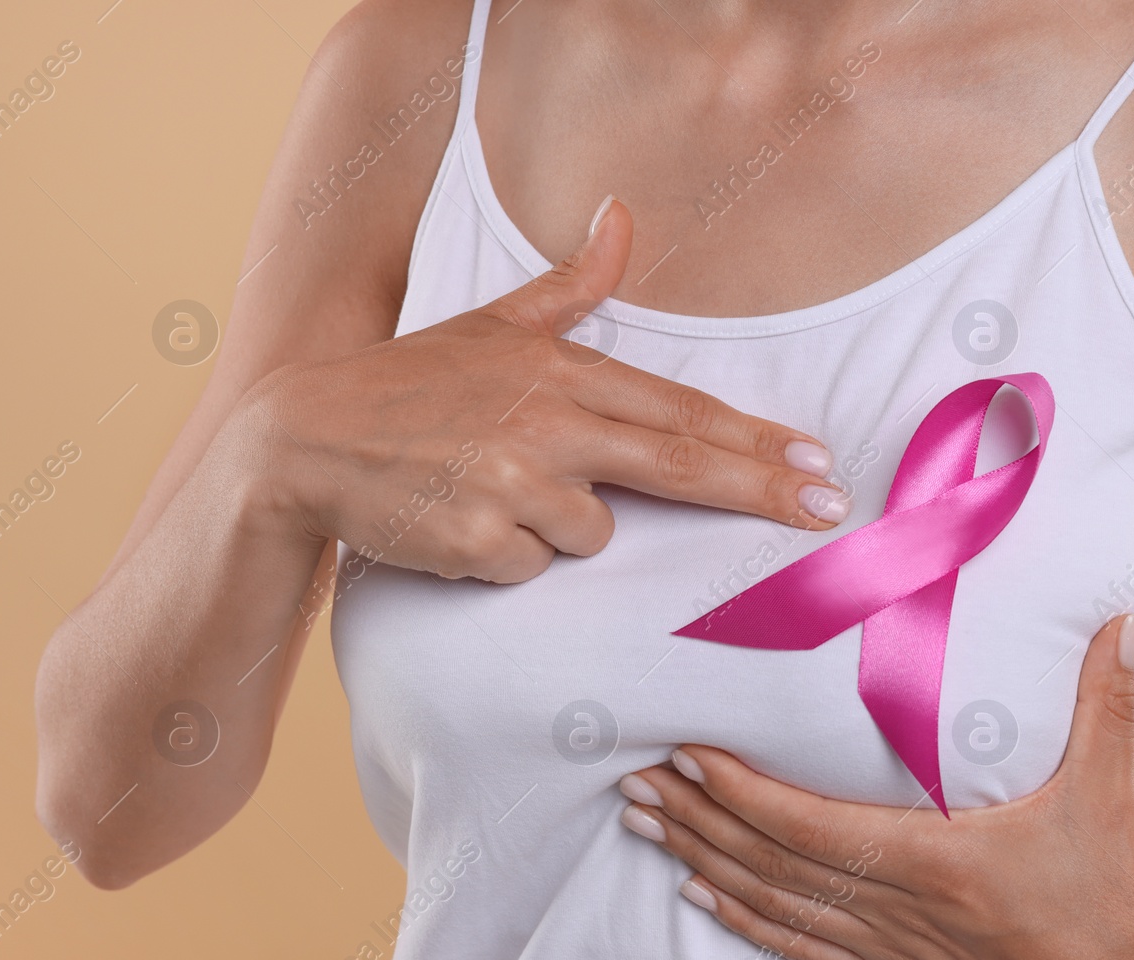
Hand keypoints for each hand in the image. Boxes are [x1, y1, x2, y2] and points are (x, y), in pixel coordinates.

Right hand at [233, 197, 848, 582]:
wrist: (302, 444)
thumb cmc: (411, 387)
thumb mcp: (494, 325)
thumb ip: (572, 286)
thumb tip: (623, 216)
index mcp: (560, 374)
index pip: (681, 413)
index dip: (756, 441)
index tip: (817, 462)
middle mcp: (547, 423)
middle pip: (680, 465)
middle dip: (763, 490)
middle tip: (831, 511)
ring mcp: (512, 483)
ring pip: (592, 534)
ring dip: (556, 526)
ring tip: (487, 491)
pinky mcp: (476, 538)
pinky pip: (530, 569)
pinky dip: (504, 557)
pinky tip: (458, 522)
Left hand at [617, 614, 1133, 959]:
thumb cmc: (1116, 899)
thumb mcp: (1113, 794)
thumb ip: (1108, 702)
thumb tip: (1123, 622)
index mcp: (938, 862)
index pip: (810, 826)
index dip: (743, 793)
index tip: (690, 754)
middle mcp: (900, 908)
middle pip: (772, 862)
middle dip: (698, 819)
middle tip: (637, 780)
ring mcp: (893, 946)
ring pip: (775, 904)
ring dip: (706, 861)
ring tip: (649, 826)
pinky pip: (804, 948)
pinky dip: (748, 920)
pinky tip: (707, 899)